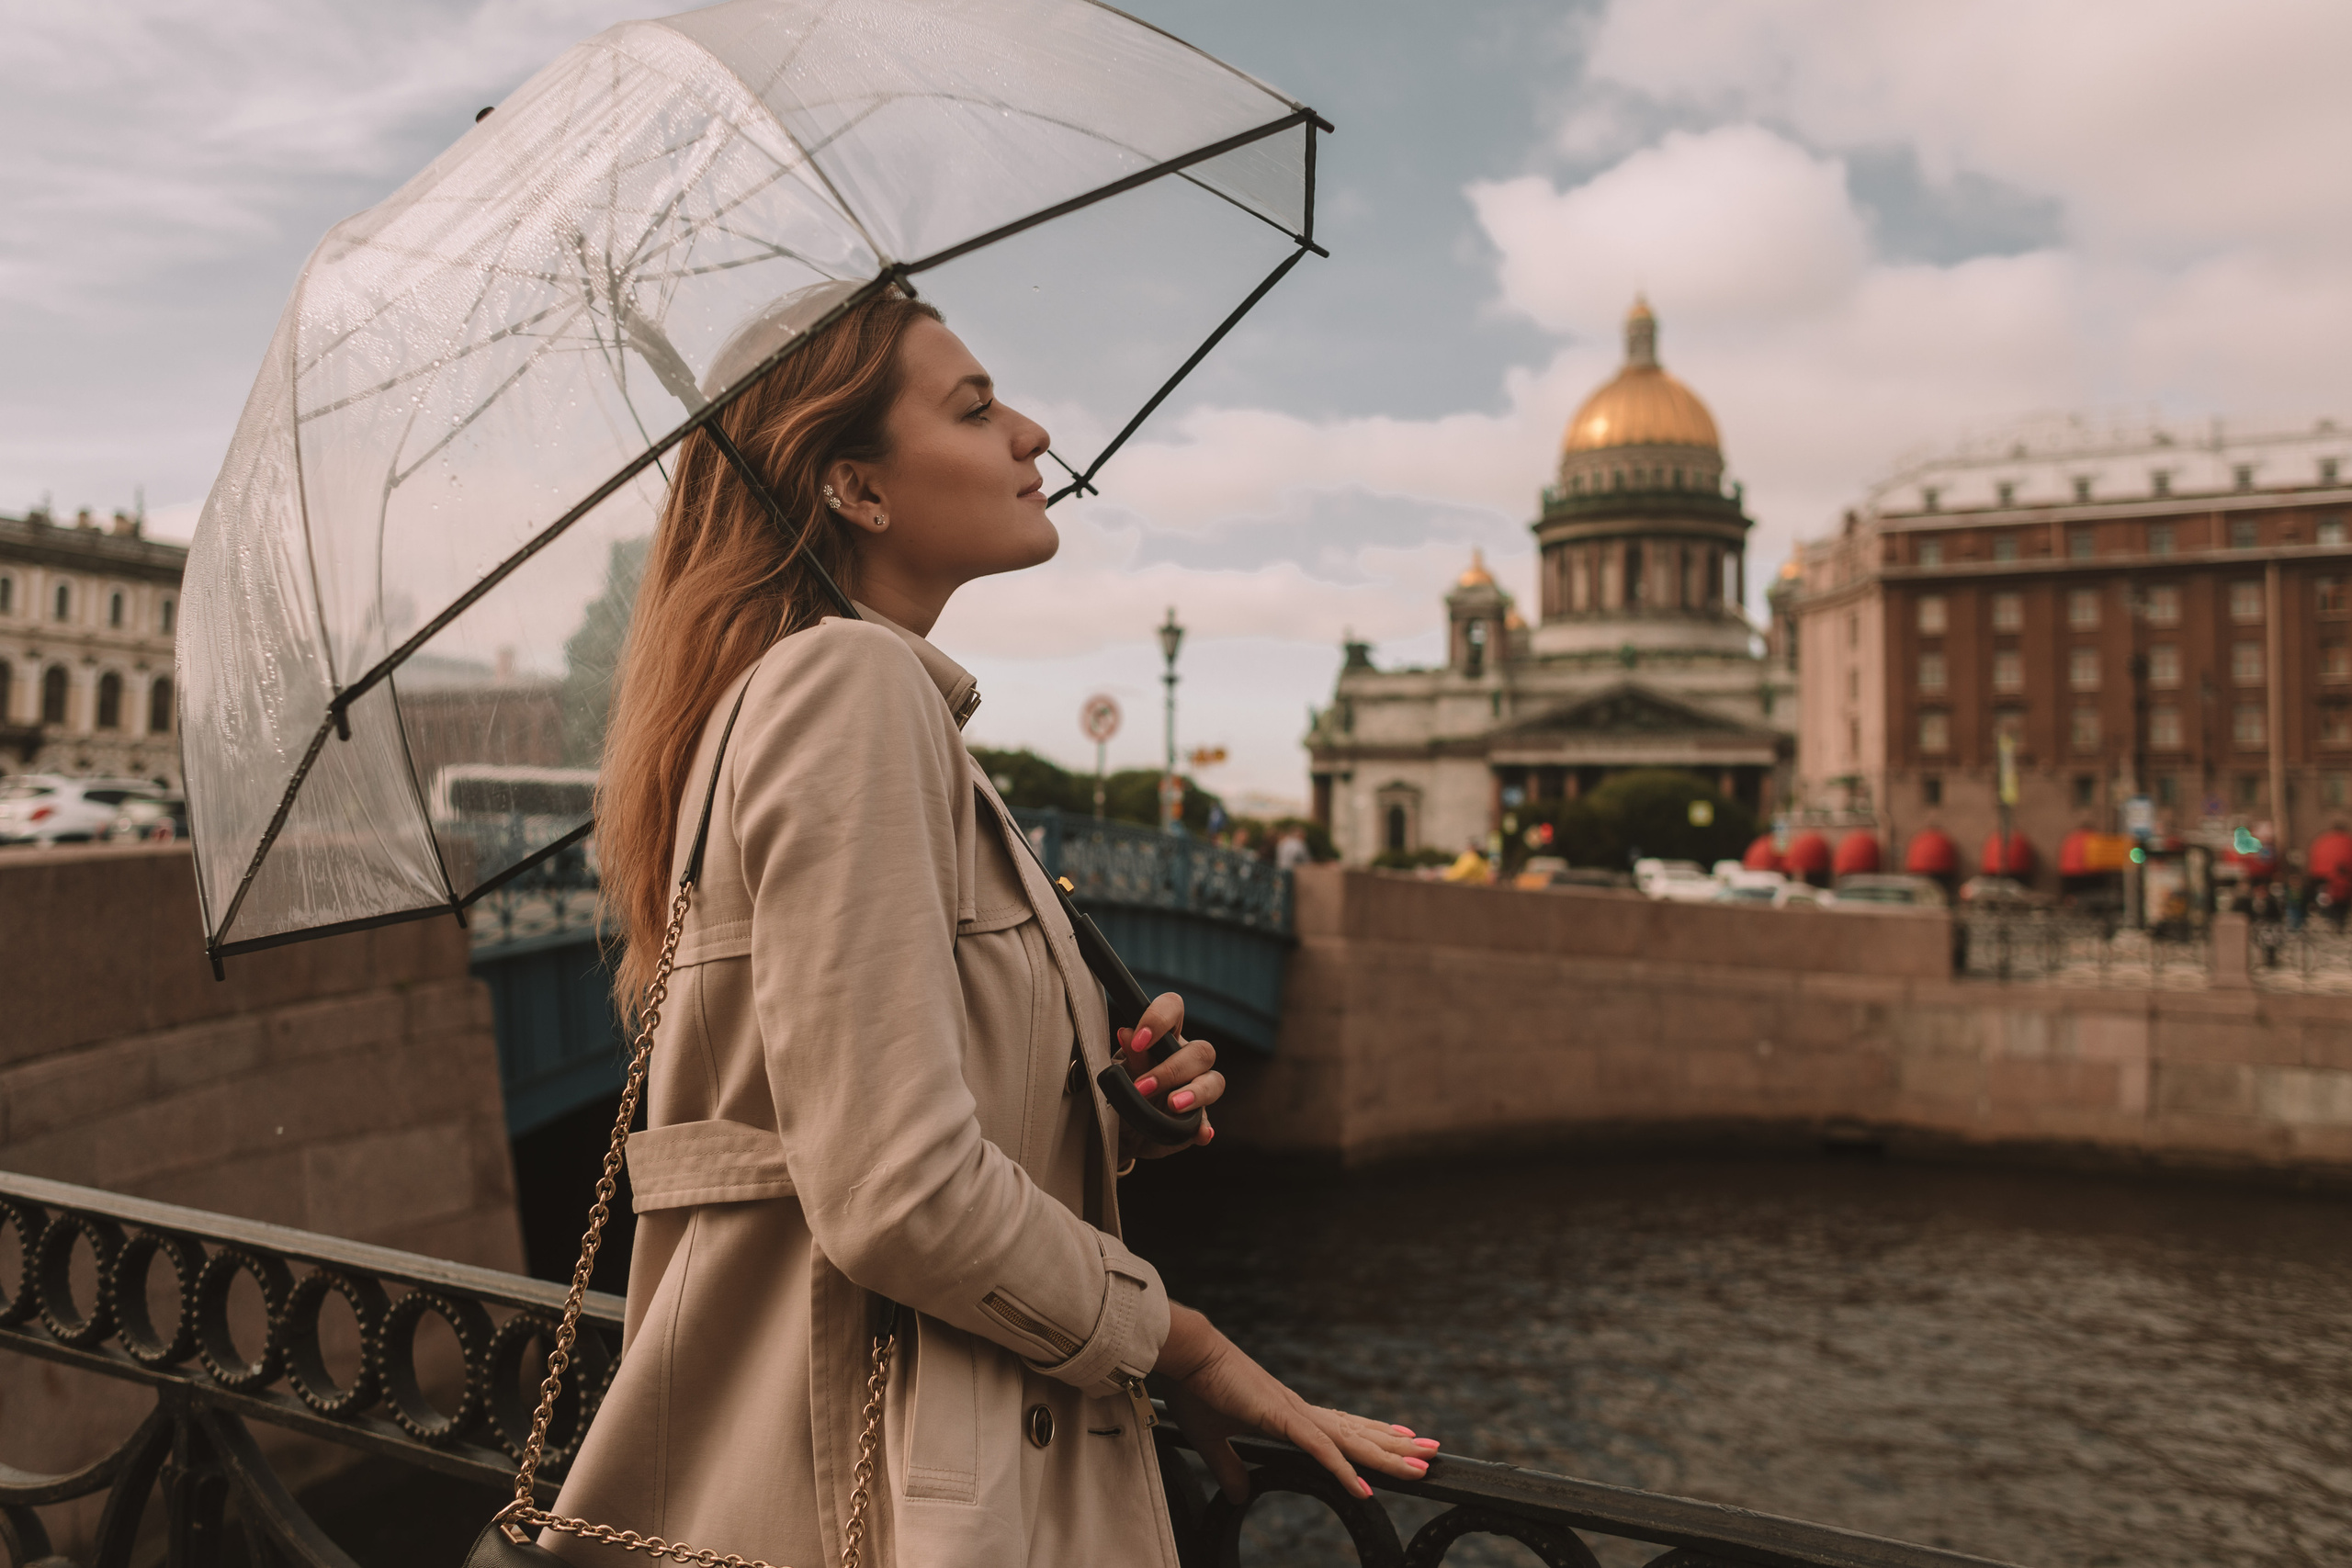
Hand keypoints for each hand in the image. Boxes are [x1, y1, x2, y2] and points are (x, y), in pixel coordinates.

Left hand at [1116, 992, 1222, 1154]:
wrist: (1118, 1129)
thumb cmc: (1122, 1089)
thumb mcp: (1120, 1073)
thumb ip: (1130, 1056)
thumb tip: (1126, 1032)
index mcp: (1165, 1038)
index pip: (1173, 1009)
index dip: (1159, 1018)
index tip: (1138, 1039)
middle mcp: (1186, 1059)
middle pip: (1201, 1051)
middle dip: (1172, 1069)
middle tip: (1143, 1087)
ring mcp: (1196, 1089)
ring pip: (1214, 1081)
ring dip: (1195, 1093)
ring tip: (1173, 1106)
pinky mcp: (1197, 1120)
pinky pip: (1207, 1122)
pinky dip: (1204, 1128)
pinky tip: (1200, 1134)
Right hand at [1153, 1303, 1437, 1502]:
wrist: (1185, 1355)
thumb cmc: (1196, 1388)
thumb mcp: (1214, 1440)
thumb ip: (1229, 1468)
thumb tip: (1239, 1494)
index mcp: (1287, 1413)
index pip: (1340, 1427)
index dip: (1370, 1435)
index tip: (1400, 1438)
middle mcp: (1300, 1411)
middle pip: (1357, 1432)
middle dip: (1396, 1445)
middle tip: (1432, 1453)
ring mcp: (1294, 1413)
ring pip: (1351, 1440)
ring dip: (1387, 1455)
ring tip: (1421, 1464)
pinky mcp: (1281, 1418)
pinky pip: (1321, 1450)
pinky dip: (1344, 1470)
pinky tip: (1365, 1488)